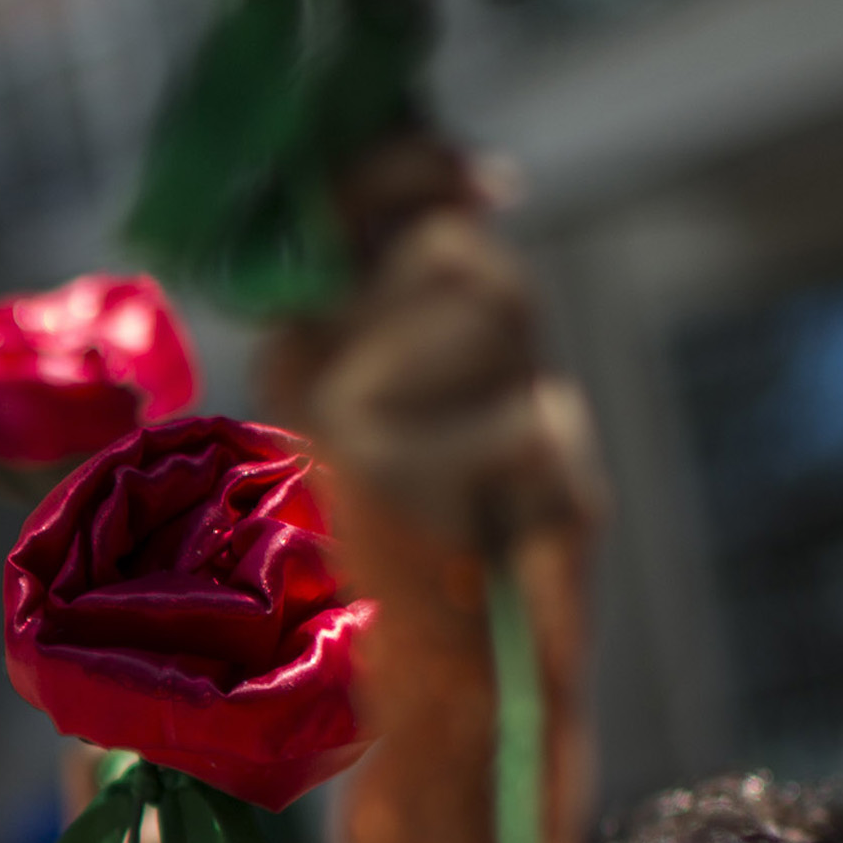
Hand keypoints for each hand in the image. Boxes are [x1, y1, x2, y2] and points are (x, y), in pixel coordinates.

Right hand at [264, 134, 603, 556]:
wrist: (454, 678)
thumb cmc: (477, 523)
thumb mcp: (461, 381)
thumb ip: (447, 286)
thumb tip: (472, 183)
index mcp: (307, 331)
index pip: (349, 189)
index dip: (418, 164)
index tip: (491, 184)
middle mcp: (299, 356)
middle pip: (448, 248)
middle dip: (499, 308)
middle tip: (490, 406)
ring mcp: (335, 410)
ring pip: (487, 311)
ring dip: (521, 385)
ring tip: (491, 466)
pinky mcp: (377, 471)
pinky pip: (523, 417)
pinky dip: (543, 468)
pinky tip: (499, 521)